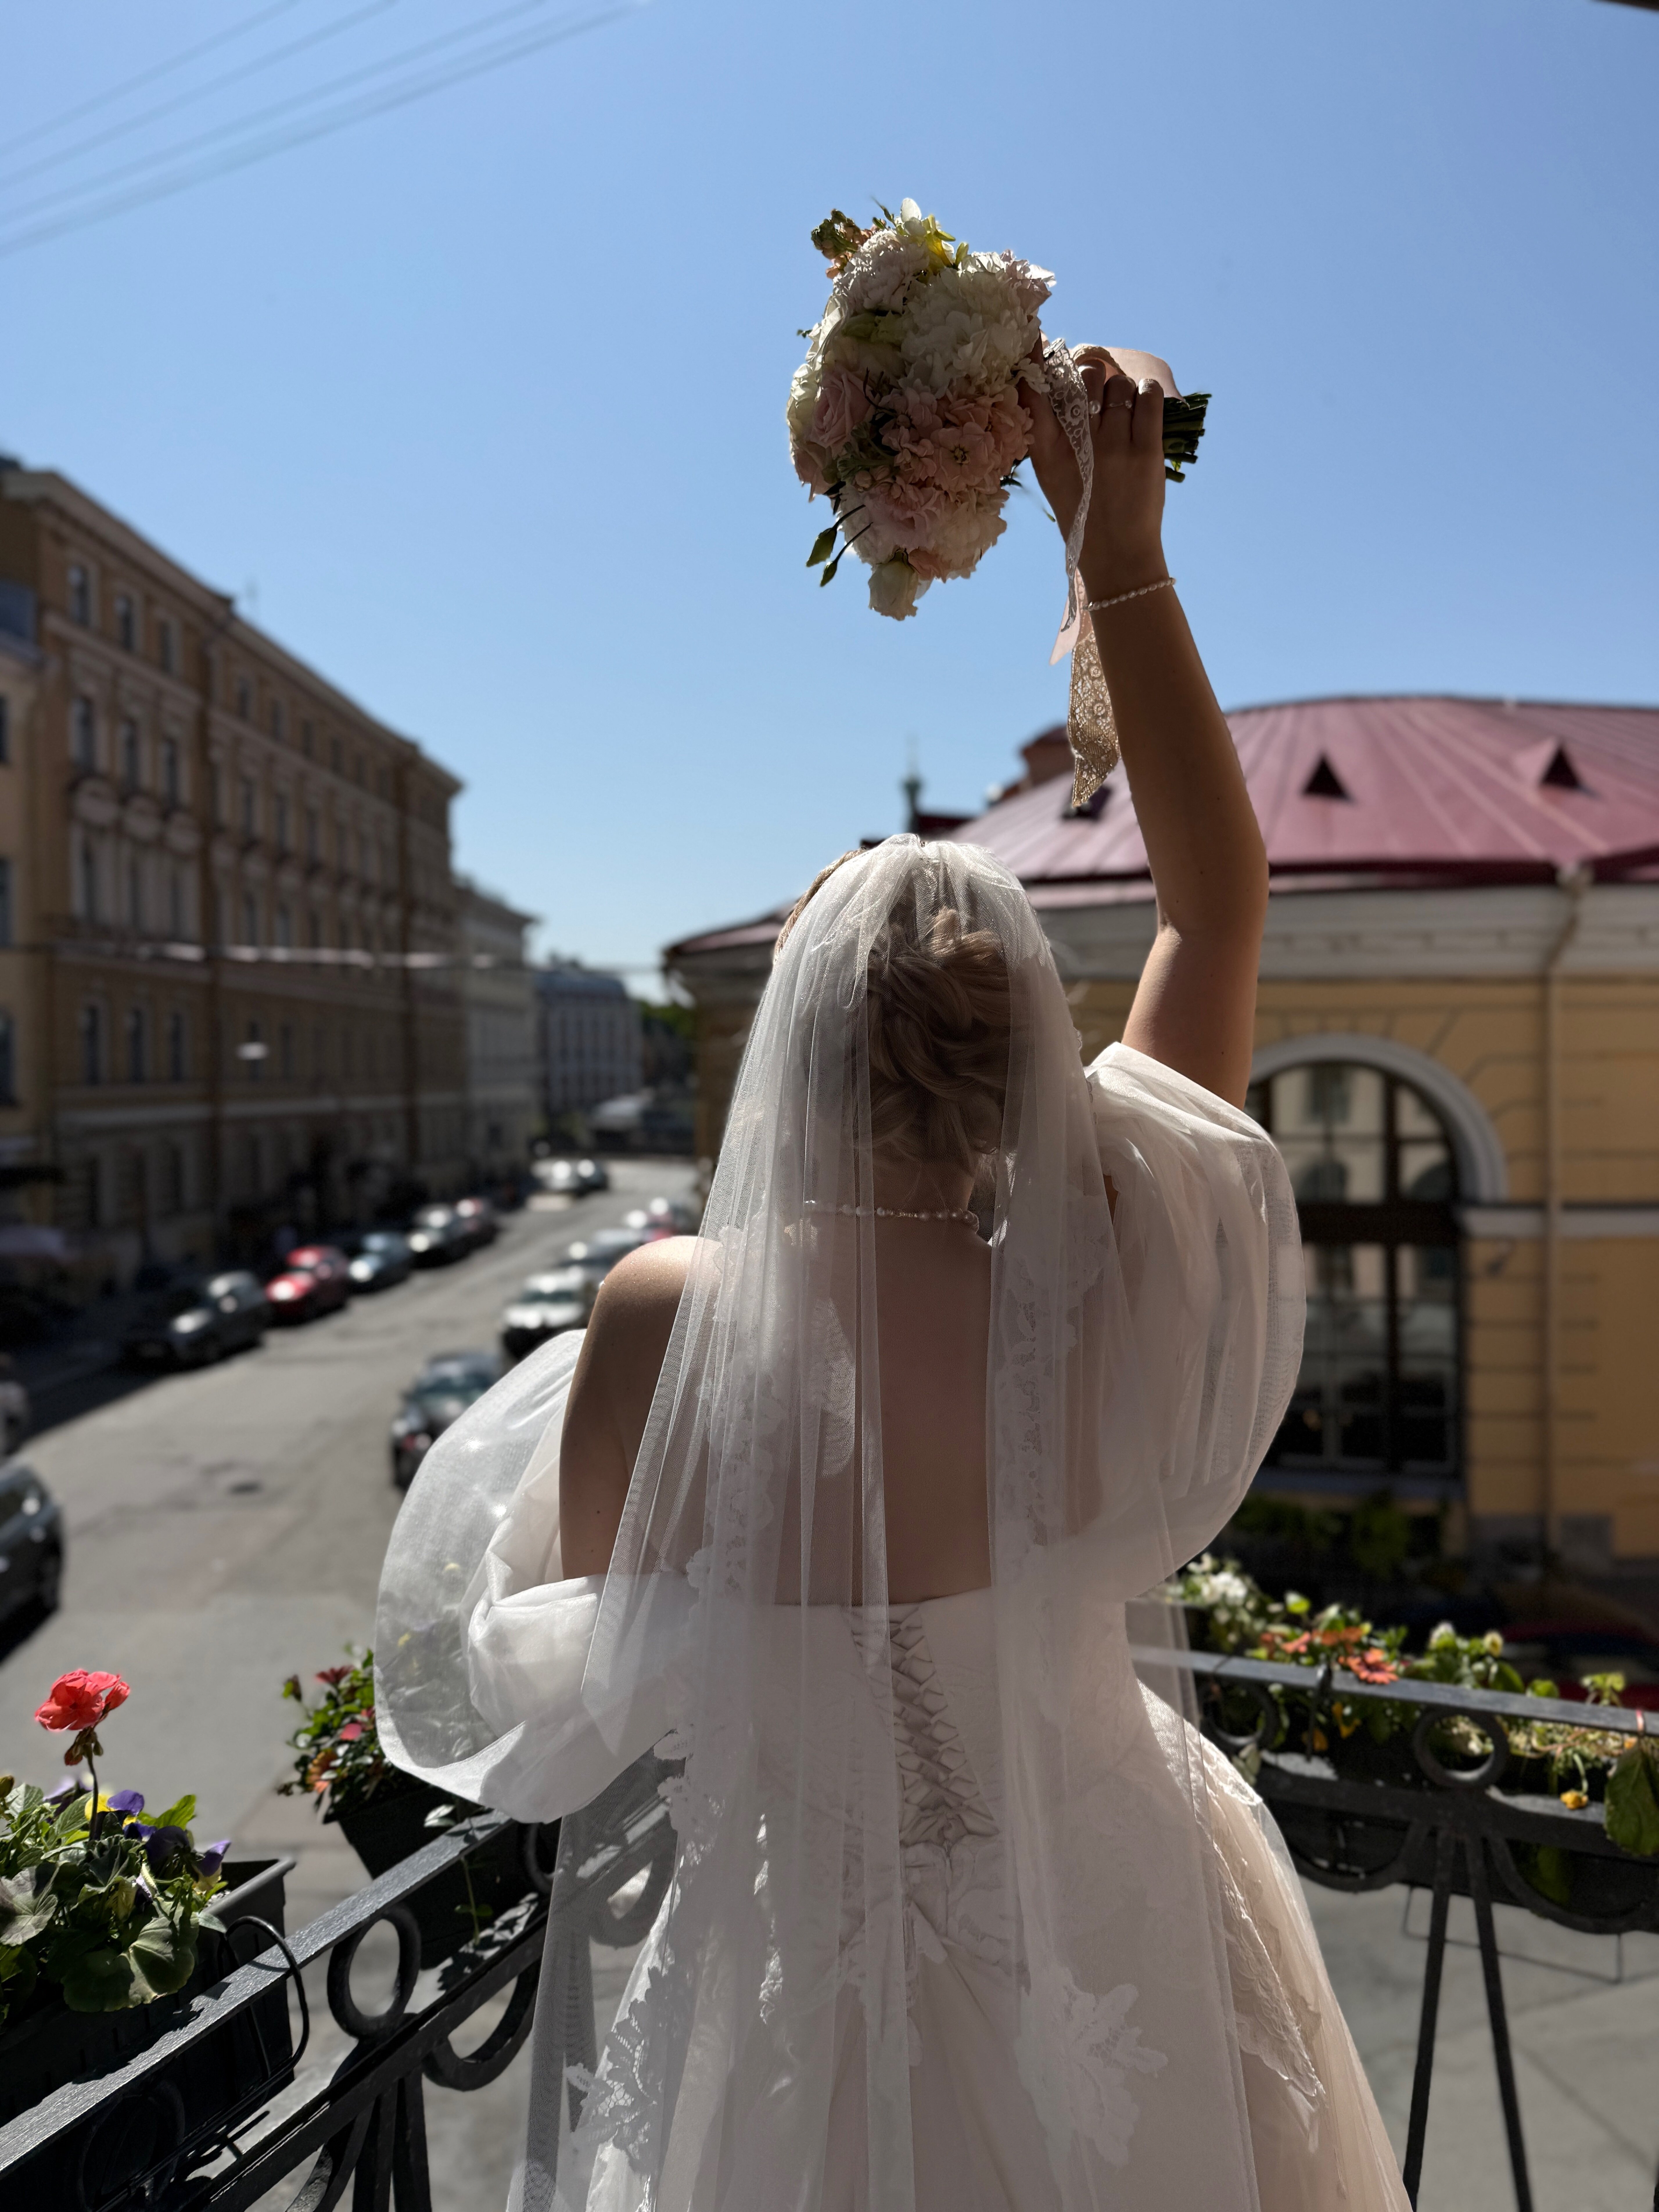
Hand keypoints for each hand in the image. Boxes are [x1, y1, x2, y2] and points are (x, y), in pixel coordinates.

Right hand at [1026, 347, 1166, 597]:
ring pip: (1119, 384)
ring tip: (1124, 412)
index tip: (1038, 339)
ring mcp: (1114, 446)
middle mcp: (1079, 443)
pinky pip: (1148, 397)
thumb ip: (1048, 434)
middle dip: (1094, 376)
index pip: (1037, 390)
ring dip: (1123, 389)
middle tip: (1100, 394)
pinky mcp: (1146, 451)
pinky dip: (1146, 393)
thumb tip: (1054, 386)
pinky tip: (1143, 406)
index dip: (1038, 358)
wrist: (1116, 556)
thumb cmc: (1082, 515)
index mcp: (1048, 450)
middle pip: (1086, 377)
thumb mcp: (1052, 476)